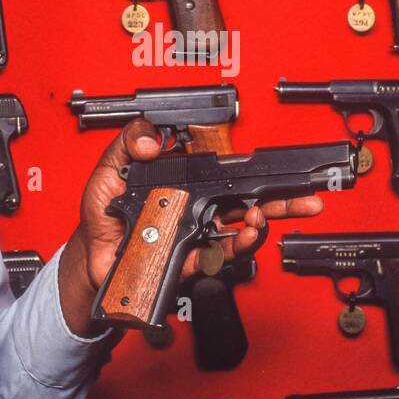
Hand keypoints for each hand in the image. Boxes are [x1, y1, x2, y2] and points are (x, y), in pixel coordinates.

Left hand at [56, 119, 324, 334]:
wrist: (90, 255)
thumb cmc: (102, 213)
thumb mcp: (110, 169)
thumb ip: (129, 142)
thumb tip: (152, 138)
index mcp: (185, 183)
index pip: (227, 173)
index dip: (255, 172)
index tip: (280, 169)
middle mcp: (198, 209)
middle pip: (247, 202)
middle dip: (281, 200)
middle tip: (307, 199)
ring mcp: (197, 235)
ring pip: (240, 230)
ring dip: (260, 225)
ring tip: (265, 217)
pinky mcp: (190, 259)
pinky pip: (220, 255)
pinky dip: (236, 246)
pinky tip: (243, 236)